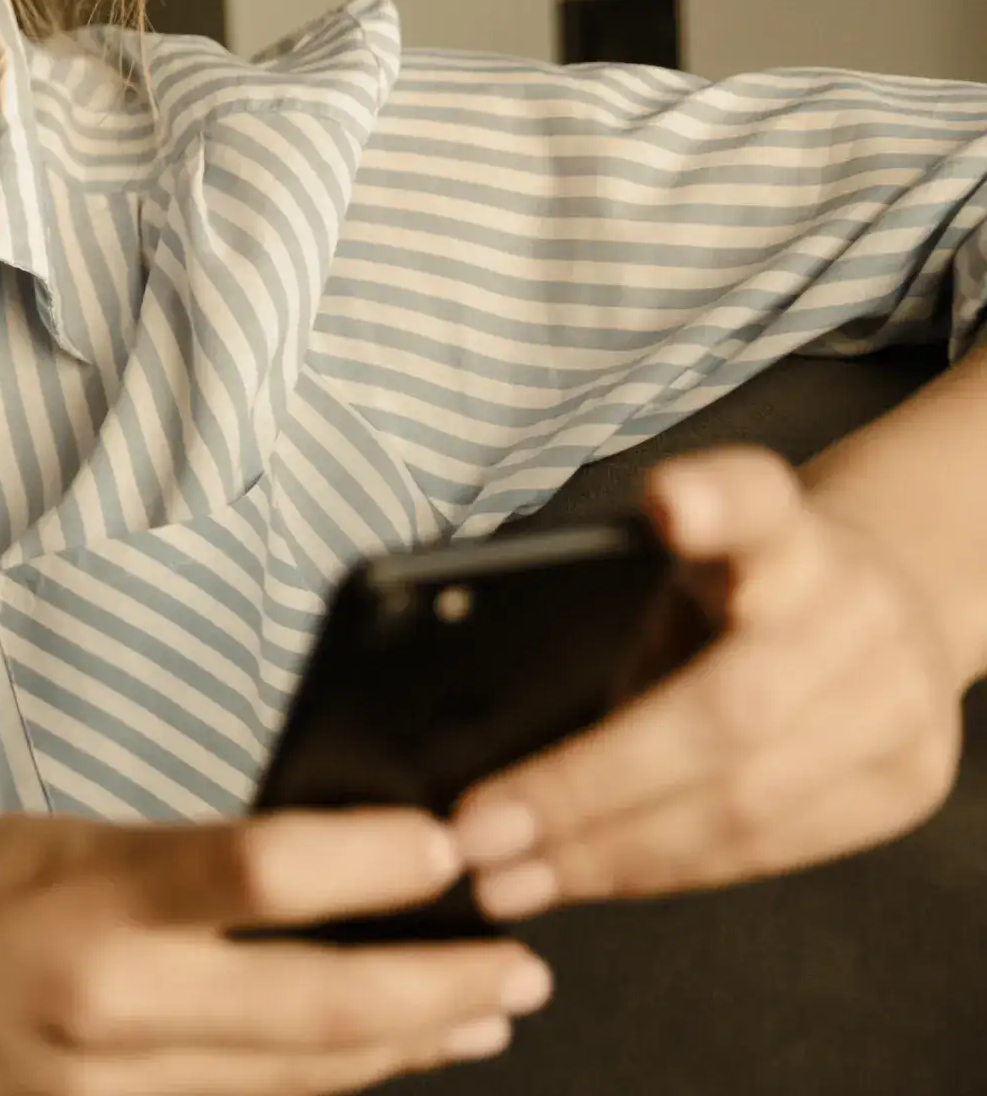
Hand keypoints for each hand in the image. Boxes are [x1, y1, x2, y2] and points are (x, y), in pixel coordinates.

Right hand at [0, 809, 548, 1095]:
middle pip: (320, 1009)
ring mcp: (103, 1089)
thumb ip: (163, 862)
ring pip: (298, 1080)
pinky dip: (316, 1086)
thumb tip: (301, 863)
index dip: (380, 861)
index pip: (265, 871)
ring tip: (480, 1014)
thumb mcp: (33, 839)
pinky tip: (368, 1064)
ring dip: (405, 1047)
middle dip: (443, 988)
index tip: (450, 839)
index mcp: (81, 902)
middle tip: (521, 963)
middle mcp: (103, 1006)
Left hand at [451, 447, 967, 916]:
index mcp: (792, 534)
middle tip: (479, 832)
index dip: (720, 501)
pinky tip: (589, 879)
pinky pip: (771, 851)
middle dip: (585, 787)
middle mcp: (858, 611)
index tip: (671, 500)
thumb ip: (611, 614)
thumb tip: (471, 734)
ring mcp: (898, 704)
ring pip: (745, 805)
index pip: (762, 502)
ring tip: (510, 880)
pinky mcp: (910, 784)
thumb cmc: (744, 595)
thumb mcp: (686, 570)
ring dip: (611, 856)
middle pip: (724, 711)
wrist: (895, 615)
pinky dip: (663, 872)